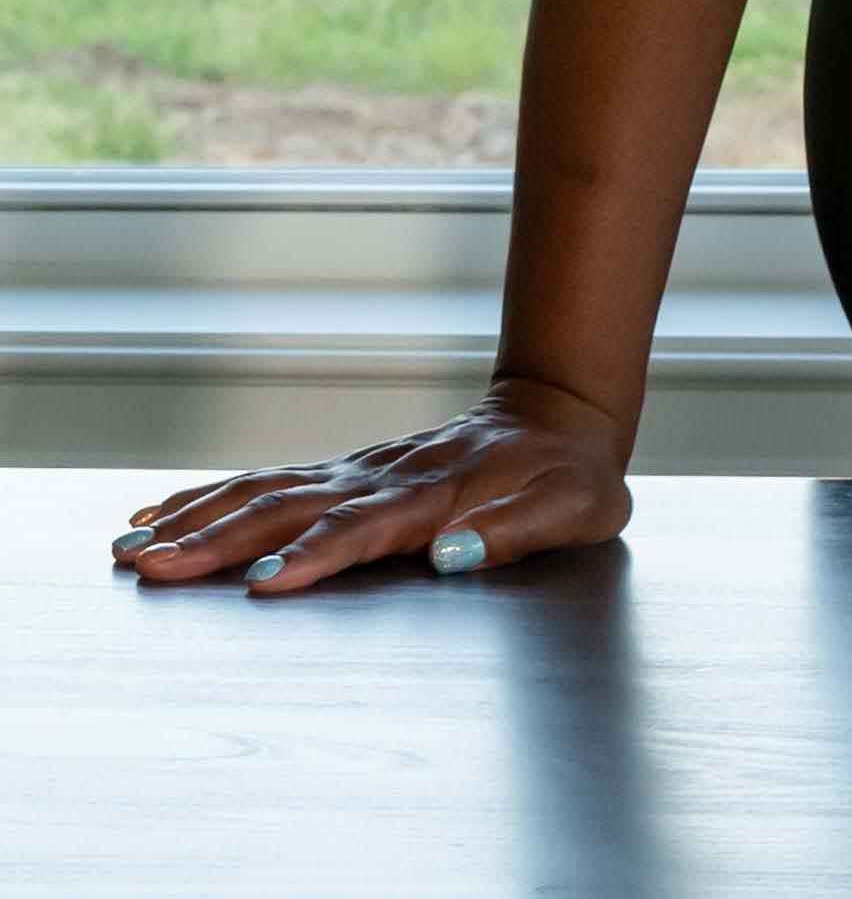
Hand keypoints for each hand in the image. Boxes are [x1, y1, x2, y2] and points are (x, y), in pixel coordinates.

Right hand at [109, 375, 632, 596]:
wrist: (560, 415)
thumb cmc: (569, 476)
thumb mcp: (574, 508)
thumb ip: (518, 530)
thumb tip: (453, 555)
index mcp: (436, 493)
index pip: (363, 529)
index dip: (313, 556)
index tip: (261, 584)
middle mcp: (382, 476)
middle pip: (289, 508)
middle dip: (218, 541)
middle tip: (149, 567)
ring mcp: (358, 469)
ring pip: (265, 491)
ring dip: (197, 519)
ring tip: (130, 548)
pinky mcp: (344, 471)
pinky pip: (268, 481)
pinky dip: (211, 496)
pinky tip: (161, 514)